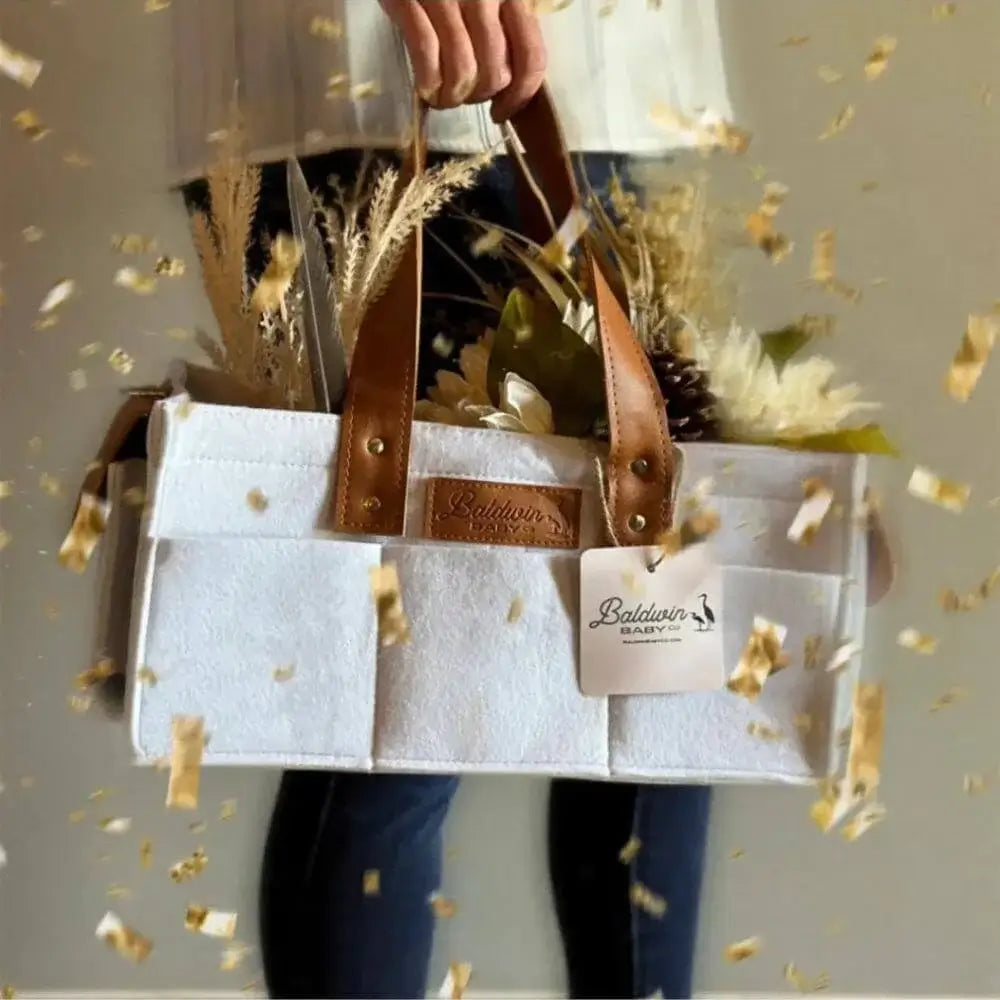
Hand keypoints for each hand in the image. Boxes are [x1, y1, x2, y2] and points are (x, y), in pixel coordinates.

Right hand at [379, 0, 546, 121]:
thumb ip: (508, 26)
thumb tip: (511, 81)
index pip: (532, 57)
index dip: (519, 96)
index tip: (502, 112)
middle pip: (494, 73)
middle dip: (477, 97)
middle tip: (463, 97)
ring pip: (462, 70)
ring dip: (451, 97)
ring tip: (442, 97)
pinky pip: (426, 53)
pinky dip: (428, 81)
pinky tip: (426, 88)